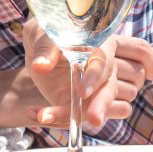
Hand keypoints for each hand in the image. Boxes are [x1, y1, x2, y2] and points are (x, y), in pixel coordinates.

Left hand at [19, 17, 152, 130]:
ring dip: (78, 116)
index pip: (103, 61)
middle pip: (111, 86)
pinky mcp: (88, 101)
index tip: (82, 92)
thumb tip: (41, 66)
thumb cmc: (46, 32)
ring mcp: (99, 85)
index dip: (94, 77)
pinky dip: (66, 119)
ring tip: (45, 116)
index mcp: (100, 42)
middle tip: (93, 119)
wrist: (41, 47)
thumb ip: (45, 49)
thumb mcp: (41, 33)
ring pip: (102, 105)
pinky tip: (42, 114)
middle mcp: (105, 65)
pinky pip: (83, 115)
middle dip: (102, 104)